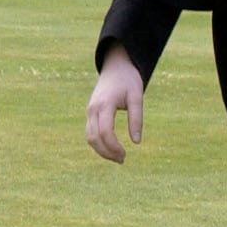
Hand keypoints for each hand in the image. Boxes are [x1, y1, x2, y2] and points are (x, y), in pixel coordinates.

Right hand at [86, 47, 144, 162]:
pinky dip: (98, 144)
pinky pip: (90, 133)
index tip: (125, 155)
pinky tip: (110, 149)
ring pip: (89, 137)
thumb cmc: (128, 80)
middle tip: (122, 160)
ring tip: (117, 158)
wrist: (116, 66)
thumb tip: (137, 142)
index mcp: (105, 104)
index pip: (105, 131)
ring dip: (101, 150)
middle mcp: (93, 109)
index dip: (113, 146)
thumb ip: (136, 119)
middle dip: (106, 152)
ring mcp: (89, 111)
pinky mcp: (90, 113)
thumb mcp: (137, 97)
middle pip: (93, 137)